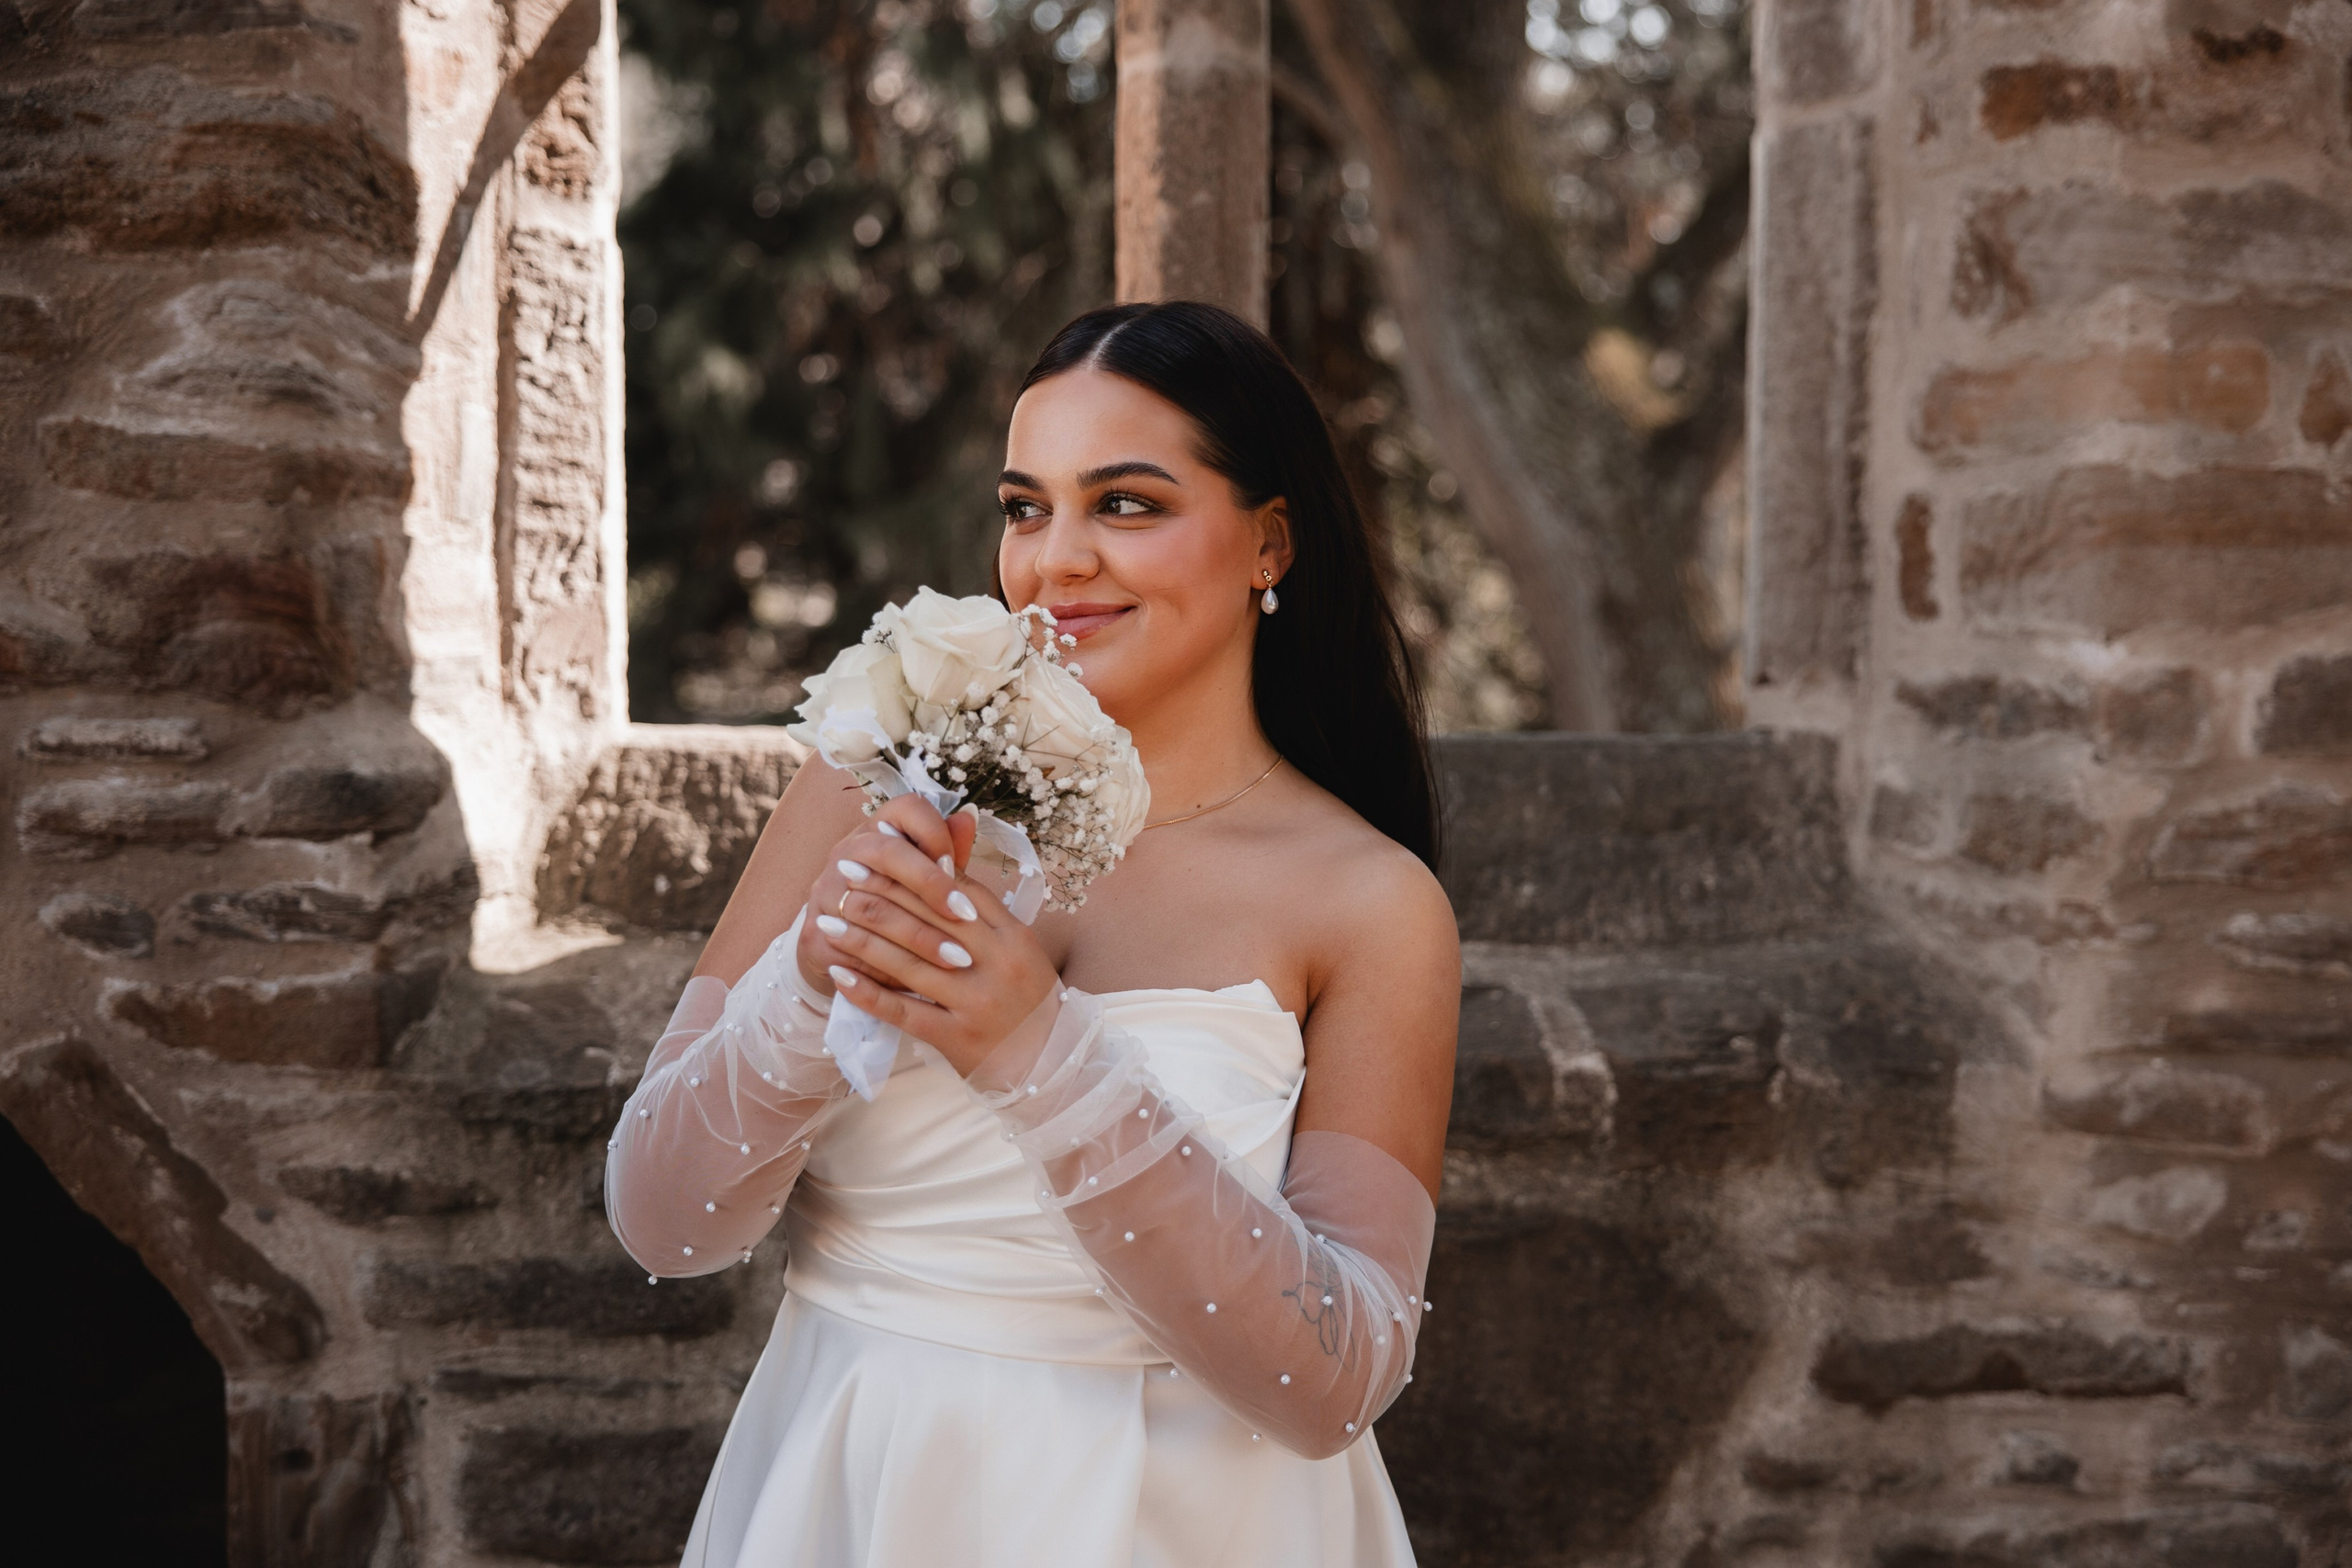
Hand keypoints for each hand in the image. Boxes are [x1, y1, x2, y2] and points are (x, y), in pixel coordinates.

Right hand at [797, 795, 975, 1000]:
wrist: (841, 950)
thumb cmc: (898, 906)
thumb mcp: (924, 878)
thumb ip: (948, 852)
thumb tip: (969, 817)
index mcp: (877, 832)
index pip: (905, 810)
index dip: (934, 833)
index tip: (957, 864)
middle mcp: (846, 855)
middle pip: (886, 853)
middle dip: (931, 884)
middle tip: (967, 916)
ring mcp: (825, 895)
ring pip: (873, 907)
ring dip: (920, 935)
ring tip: (958, 957)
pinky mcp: (816, 936)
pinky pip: (856, 951)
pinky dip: (893, 968)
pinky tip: (926, 982)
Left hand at [810, 808, 1063, 1077]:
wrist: (1049, 1064)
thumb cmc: (1027, 999)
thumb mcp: (1019, 948)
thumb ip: (983, 909)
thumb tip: (945, 861)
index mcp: (1014, 937)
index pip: (957, 892)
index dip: (914, 868)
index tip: (879, 850)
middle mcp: (997, 966)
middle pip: (928, 920)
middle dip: (880, 893)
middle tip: (844, 873)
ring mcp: (977, 1003)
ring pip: (909, 963)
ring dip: (862, 939)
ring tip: (828, 919)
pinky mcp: (957, 1038)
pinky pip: (903, 1011)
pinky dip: (867, 992)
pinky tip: (839, 975)